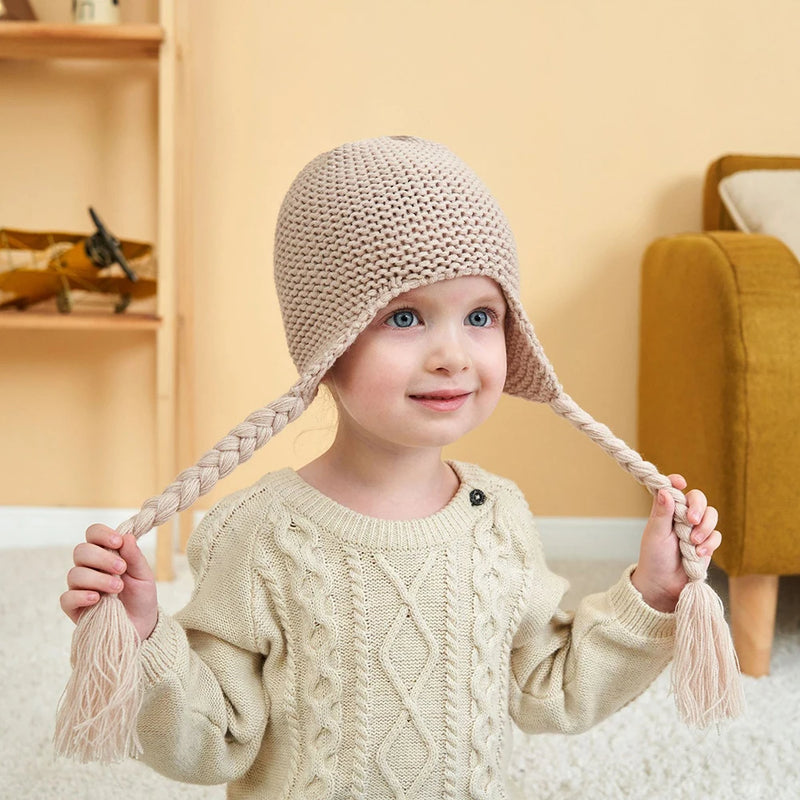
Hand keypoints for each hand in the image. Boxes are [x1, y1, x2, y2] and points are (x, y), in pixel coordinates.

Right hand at [60, 524, 158, 640]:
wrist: (142, 626)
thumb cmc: (141, 597)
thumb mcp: (144, 575)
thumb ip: (134, 557)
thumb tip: (126, 536)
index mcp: (105, 554)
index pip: (93, 534)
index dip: (102, 534)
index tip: (117, 542)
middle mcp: (89, 568)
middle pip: (81, 551)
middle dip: (101, 557)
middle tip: (121, 568)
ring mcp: (80, 588)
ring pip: (74, 574)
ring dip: (98, 578)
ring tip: (118, 587)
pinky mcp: (74, 608)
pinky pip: (66, 598)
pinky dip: (81, 596)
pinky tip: (97, 598)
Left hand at [630, 474, 721, 612]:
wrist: (664, 585)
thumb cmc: (654, 558)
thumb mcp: (655, 534)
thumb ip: (662, 513)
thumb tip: (665, 490)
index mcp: (667, 510)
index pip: (674, 489)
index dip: (677, 482)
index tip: (680, 482)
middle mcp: (682, 516)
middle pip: (698, 499)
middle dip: (698, 507)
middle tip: (691, 520)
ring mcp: (696, 529)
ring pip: (711, 516)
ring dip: (705, 527)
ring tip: (693, 542)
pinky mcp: (706, 544)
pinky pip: (716, 536)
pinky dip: (710, 543)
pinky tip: (698, 553)